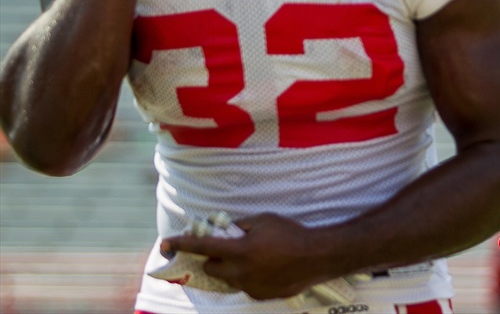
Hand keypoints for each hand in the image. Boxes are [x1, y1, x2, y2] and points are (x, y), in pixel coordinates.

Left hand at [160, 213, 331, 300]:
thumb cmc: (292, 232)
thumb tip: (225, 229)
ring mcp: (250, 286)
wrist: (318, 256)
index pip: (202, 246)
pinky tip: (266, 268)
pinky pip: (245, 286)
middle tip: (227, 250)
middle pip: (211, 269)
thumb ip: (240, 225)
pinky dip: (248, 277)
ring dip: (231, 269)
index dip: (182, 244)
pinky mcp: (260, 295)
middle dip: (213, 260)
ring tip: (254, 258)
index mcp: (240, 250)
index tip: (165, 243)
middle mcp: (240, 272)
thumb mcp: (264, 220)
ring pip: (228, 279)